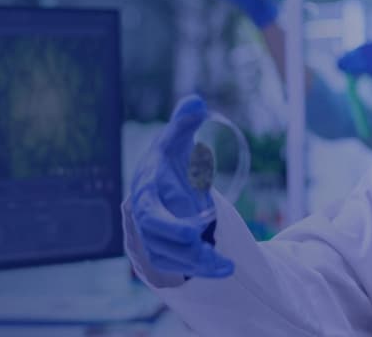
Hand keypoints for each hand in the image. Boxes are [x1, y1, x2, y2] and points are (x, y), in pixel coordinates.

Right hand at [130, 95, 234, 277]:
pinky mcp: (161, 251)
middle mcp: (145, 215)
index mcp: (147, 189)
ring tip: (226, 265)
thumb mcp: (176, 141)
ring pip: (168, 256)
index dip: (169, 222)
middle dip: (182, 247)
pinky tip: (223, 268)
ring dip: (196, 263)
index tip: (194, 230)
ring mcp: (150, 235)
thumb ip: (184, 123)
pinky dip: (200, 270)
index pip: (150, 209)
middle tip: (207, 249)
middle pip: (157, 238)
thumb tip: (195, 102)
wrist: (156, 187)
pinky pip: (177, 266)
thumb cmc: (168, 163)